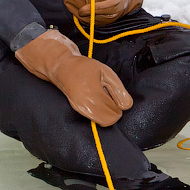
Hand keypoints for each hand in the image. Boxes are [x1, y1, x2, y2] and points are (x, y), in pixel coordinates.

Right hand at [15, 29, 132, 125]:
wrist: (63, 68)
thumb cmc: (85, 68)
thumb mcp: (107, 73)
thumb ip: (119, 91)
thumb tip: (126, 106)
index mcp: (94, 96)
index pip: (114, 114)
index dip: (119, 105)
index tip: (115, 94)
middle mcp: (86, 107)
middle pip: (109, 121)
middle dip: (113, 110)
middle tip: (109, 95)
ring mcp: (80, 110)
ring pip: (101, 121)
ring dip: (106, 112)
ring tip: (102, 96)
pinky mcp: (77, 110)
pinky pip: (94, 118)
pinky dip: (99, 112)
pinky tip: (95, 99)